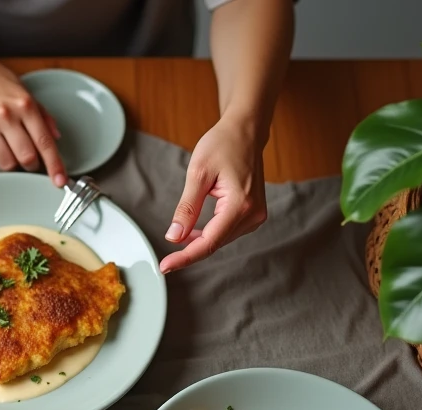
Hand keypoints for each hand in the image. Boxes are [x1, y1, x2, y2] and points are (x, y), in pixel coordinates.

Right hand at [0, 52, 65, 186]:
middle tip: (31, 158)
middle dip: (32, 164)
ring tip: (10, 147)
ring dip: (13, 162)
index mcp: (25, 105)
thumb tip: (56, 138)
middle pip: (27, 158)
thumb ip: (43, 116)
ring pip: (7, 163)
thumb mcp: (27, 92)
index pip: (44, 142)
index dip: (54, 165)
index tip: (60, 180)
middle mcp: (6, 116)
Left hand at [161, 115, 267, 272]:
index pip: (209, 242)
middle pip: (215, 243)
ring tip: (180, 236)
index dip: (185, 257)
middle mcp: (253, 214)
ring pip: (221, 240)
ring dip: (199, 242)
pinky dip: (210, 234)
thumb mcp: (198, 173)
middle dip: (189, 251)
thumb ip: (187, 208)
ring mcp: (256, 215)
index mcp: (240, 205)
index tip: (165, 267)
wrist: (246, 131)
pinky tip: (195, 231)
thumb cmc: (223, 144)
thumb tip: (174, 237)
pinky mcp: (253, 213)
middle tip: (165, 259)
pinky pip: (227, 232)